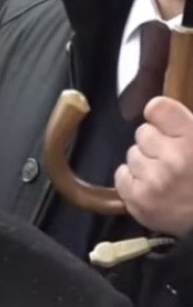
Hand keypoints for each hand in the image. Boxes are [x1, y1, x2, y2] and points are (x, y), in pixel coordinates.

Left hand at [115, 96, 192, 236]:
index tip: (162, 123)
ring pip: (132, 155)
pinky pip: (121, 175)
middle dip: (154, 142)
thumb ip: (185, 127)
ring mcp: (153, 179)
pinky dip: (132, 179)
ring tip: (162, 174)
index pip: (158, 108)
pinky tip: (149, 185)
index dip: (159, 115)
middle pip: (142, 133)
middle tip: (168, 156)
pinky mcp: (138, 199)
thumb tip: (157, 109)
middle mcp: (172, 157)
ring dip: (144, 162)